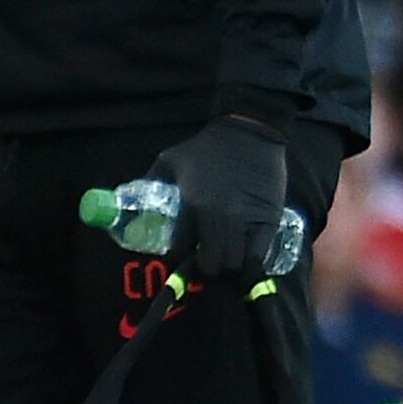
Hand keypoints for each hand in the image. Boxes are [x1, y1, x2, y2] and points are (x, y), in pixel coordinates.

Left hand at [149, 114, 288, 279]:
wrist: (250, 132)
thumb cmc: (207, 147)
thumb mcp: (169, 160)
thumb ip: (150, 183)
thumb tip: (133, 203)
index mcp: (192, 205)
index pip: (178, 251)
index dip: (175, 261)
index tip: (177, 260)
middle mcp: (219, 218)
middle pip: (210, 265)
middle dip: (204, 272)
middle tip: (204, 265)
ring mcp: (246, 220)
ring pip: (235, 265)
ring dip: (228, 270)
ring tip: (225, 264)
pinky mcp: (269, 220)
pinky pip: (259, 256)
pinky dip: (252, 266)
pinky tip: (247, 264)